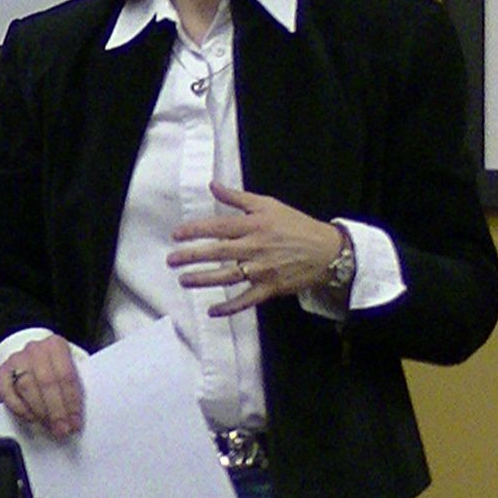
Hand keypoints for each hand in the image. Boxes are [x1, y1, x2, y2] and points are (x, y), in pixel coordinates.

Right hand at [0, 335, 82, 438]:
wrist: (35, 360)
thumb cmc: (56, 371)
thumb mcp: (70, 373)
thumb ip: (74, 389)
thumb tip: (76, 415)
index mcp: (56, 345)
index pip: (66, 375)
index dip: (71, 402)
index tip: (74, 422)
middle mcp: (35, 349)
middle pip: (46, 381)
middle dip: (55, 410)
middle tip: (61, 429)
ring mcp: (17, 359)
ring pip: (27, 387)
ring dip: (39, 411)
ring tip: (48, 424)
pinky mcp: (2, 371)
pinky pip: (8, 393)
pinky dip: (20, 409)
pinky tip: (31, 417)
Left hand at [167, 181, 343, 317]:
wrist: (327, 250)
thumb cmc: (295, 225)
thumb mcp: (268, 205)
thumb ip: (237, 198)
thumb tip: (213, 186)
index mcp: (254, 226)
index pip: (218, 228)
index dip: (195, 231)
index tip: (176, 235)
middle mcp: (255, 248)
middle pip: (217, 253)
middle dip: (191, 257)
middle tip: (171, 260)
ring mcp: (262, 270)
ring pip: (228, 277)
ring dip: (203, 280)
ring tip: (184, 280)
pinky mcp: (270, 288)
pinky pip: (246, 300)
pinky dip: (229, 307)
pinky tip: (212, 310)